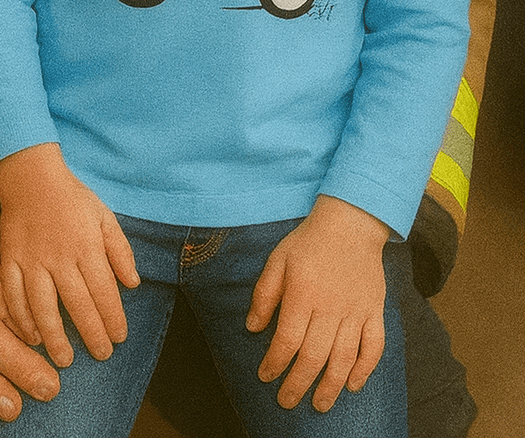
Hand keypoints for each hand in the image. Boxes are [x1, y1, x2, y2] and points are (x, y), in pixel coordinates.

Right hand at [0, 144, 138, 368]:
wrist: (31, 175)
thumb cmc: (72, 197)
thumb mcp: (104, 215)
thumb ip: (120, 250)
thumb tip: (133, 284)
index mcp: (86, 246)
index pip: (104, 291)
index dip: (113, 318)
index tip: (119, 338)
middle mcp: (60, 257)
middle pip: (78, 304)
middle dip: (91, 334)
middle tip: (100, 355)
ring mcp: (32, 260)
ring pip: (43, 306)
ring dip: (55, 336)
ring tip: (64, 360)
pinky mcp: (10, 259)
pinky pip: (12, 294)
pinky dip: (20, 318)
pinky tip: (30, 337)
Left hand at [246, 195, 389, 411]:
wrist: (350, 223)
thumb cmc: (309, 242)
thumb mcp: (277, 259)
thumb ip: (265, 294)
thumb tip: (253, 327)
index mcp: (303, 295)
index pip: (287, 340)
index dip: (275, 363)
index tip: (265, 376)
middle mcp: (330, 308)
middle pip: (313, 356)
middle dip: (298, 383)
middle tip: (287, 401)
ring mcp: (356, 311)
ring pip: (343, 358)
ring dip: (330, 386)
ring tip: (319, 404)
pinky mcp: (375, 311)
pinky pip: (374, 347)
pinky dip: (365, 369)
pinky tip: (353, 385)